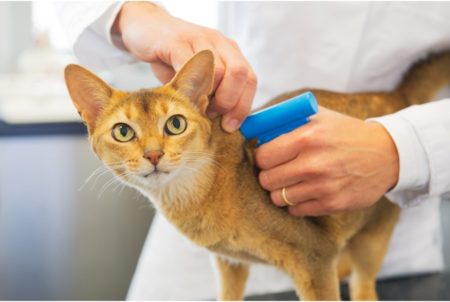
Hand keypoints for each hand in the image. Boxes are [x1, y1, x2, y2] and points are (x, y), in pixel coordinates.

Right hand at [112, 2, 256, 131]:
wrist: (145, 27)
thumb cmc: (173, 58)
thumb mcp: (198, 76)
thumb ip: (212, 94)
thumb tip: (222, 124)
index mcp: (230, 52)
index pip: (250, 80)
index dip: (243, 107)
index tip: (230, 126)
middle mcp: (219, 43)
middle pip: (240, 74)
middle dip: (229, 102)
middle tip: (211, 115)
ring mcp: (199, 39)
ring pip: (218, 71)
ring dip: (208, 97)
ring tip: (194, 105)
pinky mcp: (176, 42)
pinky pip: (190, 66)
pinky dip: (188, 86)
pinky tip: (180, 94)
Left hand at [255, 107, 399, 215]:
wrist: (387, 155)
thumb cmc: (346, 133)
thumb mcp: (319, 116)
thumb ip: (287, 121)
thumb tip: (255, 128)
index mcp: (307, 138)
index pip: (263, 156)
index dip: (263, 157)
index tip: (268, 157)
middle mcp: (313, 163)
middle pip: (267, 180)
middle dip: (269, 175)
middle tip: (278, 171)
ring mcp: (323, 187)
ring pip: (279, 198)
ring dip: (281, 191)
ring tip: (291, 182)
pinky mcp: (332, 204)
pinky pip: (296, 211)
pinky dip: (296, 203)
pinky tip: (305, 191)